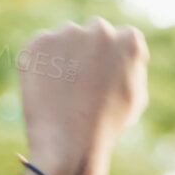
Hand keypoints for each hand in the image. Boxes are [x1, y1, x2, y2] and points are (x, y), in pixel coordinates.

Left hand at [17, 16, 147, 174]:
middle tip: (79, 86)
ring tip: (62, 93)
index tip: (101, 80)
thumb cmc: (106, 126)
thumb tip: (122, 49)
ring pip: (65, 39)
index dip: (110, 61)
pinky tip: (46, 90)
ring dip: (63, 57)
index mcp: (129, 40)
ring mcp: (68, 33)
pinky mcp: (39, 43)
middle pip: (93, 33)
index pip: (122, 38)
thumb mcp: (135, 97)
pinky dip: (40, 65)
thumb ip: (132, 66)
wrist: (69, 144)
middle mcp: (100, 30)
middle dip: (87, 53)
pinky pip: (40, 49)